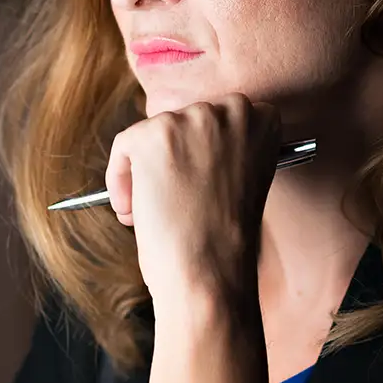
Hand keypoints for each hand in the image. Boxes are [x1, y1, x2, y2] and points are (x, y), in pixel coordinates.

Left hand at [106, 95, 282, 382]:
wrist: (210, 271)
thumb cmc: (225, 240)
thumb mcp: (239, 181)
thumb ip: (222, 152)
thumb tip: (183, 144)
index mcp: (264, 120)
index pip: (217, 117)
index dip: (199, 154)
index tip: (193, 181)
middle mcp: (233, 110)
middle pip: (180, 121)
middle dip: (168, 161)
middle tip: (169, 201)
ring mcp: (193, 119)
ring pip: (150, 134)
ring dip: (143, 173)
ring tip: (153, 211)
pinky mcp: (155, 134)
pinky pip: (123, 147)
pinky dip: (119, 179)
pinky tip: (133, 210)